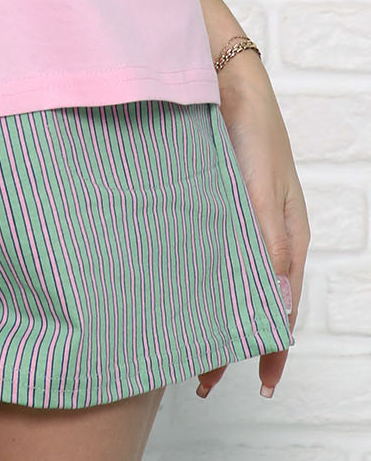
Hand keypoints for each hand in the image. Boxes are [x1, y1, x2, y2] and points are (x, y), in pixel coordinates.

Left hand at [196, 58, 309, 401]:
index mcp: (288, 237)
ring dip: (210, 317)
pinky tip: (171, 297)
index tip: (263, 384)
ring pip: (226, 282)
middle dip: (232, 342)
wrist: (218, 77)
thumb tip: (277, 304)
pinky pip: (206, 255)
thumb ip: (267, 239)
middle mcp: (263, 236)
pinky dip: (195, 282)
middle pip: (251, 302)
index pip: (284, 307)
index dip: (274, 347)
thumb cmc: (250, 124)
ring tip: (181, 350)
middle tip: (202, 380)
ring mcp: (237, 222)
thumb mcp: (261, 184)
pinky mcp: (211, 206)